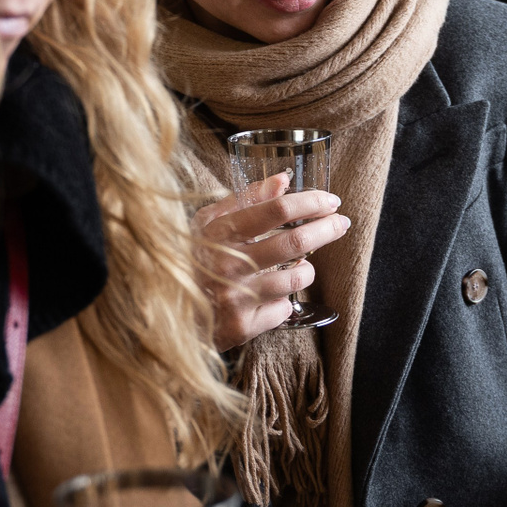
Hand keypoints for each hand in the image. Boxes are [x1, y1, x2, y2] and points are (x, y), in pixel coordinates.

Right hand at [193, 173, 349, 350]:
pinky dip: (285, 301)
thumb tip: (282, 180)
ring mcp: (237, 297)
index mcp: (221, 232)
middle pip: (295, 242)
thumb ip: (245, 198)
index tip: (330, 200)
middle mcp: (230, 264)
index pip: (277, 209)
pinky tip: (276, 295)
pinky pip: (282, 310)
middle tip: (341, 223)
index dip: (311, 202)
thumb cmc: (191, 257)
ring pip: (295, 278)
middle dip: (327, 229)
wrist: (165, 308)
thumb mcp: (208, 221)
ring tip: (304, 264)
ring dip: (307, 269)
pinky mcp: (242, 326)